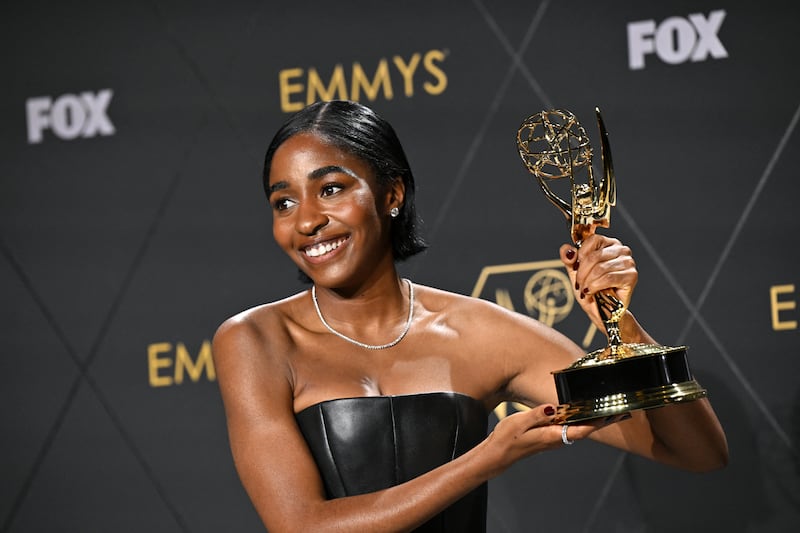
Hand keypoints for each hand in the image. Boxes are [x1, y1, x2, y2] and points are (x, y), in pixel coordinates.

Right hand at [484, 405, 628, 474]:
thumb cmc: (507, 440)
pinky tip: (581, 414)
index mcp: (553, 436)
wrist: (497, 455)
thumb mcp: (519, 423)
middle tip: (621, 412)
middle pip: (586, 430)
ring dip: (594, 421)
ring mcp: (553, 439)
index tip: (614, 415)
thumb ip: (536, 415)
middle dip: (603, 421)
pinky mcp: (548, 437)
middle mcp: (557, 439)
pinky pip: (569, 428)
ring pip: (579, 429)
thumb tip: (553, 408)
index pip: (582, 429)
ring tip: (607, 411)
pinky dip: (580, 421)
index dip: (599, 422)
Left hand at [559, 234, 636, 330]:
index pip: (592, 240)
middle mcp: (621, 250)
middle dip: (582, 273)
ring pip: (600, 268)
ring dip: (588, 282)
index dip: (580, 255)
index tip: (576, 268)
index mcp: (609, 244)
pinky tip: (592, 291)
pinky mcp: (631, 275)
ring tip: (585, 290)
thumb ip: (570, 259)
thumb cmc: (592, 290)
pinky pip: (608, 278)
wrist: (603, 311)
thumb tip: (566, 249)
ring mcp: (628, 262)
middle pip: (595, 256)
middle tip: (579, 284)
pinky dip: (596, 286)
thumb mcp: (576, 273)